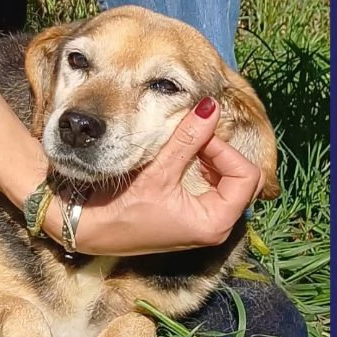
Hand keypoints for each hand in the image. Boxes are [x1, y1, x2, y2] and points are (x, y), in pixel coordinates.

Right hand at [54, 97, 263, 256]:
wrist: (90, 230)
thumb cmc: (122, 209)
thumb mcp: (158, 173)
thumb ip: (188, 139)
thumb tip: (211, 106)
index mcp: (215, 223)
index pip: (246, 177)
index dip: (226, 151)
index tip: (199, 136)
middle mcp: (216, 228)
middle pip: (243, 182)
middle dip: (224, 156)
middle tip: (197, 141)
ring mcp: (203, 224)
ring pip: (229, 185)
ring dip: (214, 161)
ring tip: (188, 149)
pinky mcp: (191, 219)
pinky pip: (212, 191)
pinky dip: (203, 171)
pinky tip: (182, 162)